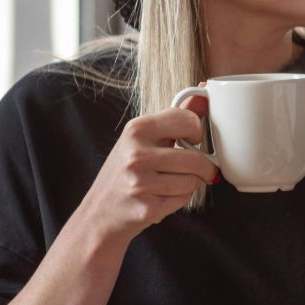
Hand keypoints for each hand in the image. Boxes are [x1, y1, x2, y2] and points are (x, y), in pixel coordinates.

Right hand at [69, 94, 218, 241]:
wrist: (100, 212)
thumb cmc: (125, 171)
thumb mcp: (143, 138)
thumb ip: (175, 117)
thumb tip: (204, 91)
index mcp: (136, 130)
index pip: (187, 120)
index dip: (196, 132)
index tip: (191, 139)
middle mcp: (136, 155)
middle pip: (195, 158)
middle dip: (200, 166)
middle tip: (191, 168)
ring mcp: (140, 183)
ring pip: (192, 180)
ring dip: (188, 183)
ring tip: (168, 182)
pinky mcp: (147, 208)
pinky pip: (184, 198)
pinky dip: (179, 199)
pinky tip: (161, 196)